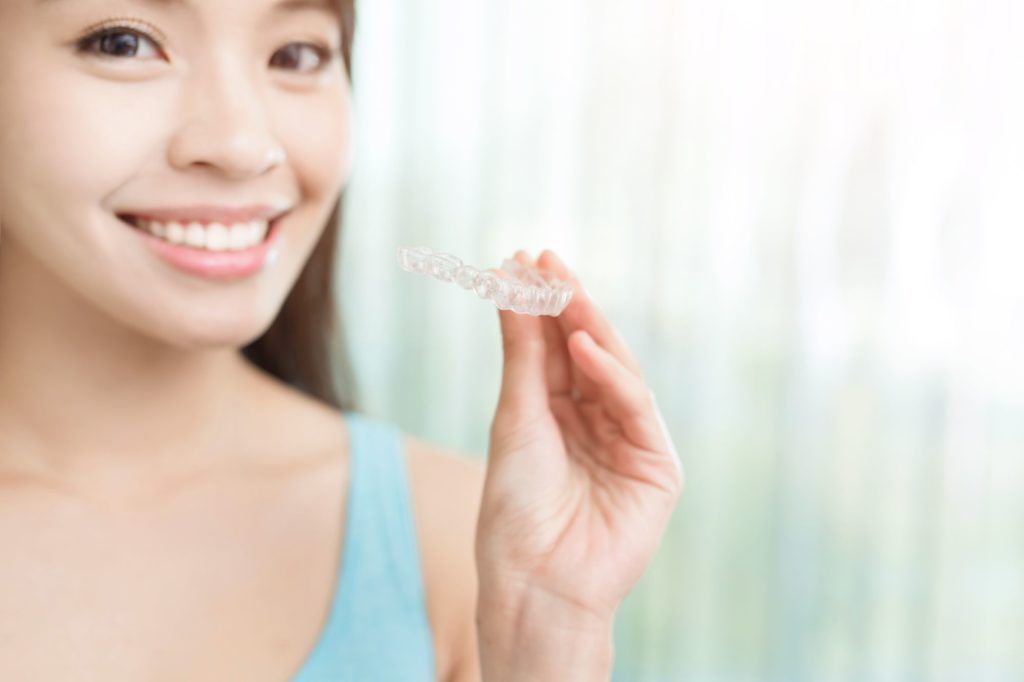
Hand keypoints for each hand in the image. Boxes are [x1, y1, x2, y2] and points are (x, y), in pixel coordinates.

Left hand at [476, 249, 683, 643]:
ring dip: (589, 328)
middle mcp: (594, 423)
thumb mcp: (514, 420)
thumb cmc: (515, 507)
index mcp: (557, 417)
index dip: (539, 306)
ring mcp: (628, 442)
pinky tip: (583, 346)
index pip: (552, 350)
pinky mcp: (656, 465)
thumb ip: (523, 356)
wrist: (536, 579)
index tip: (521, 260)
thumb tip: (511, 287)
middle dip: (567, 306)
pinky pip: (634, 406)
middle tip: (547, 260)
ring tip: (562, 291)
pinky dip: (612, 374)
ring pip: (615, 371)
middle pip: (587, 352)